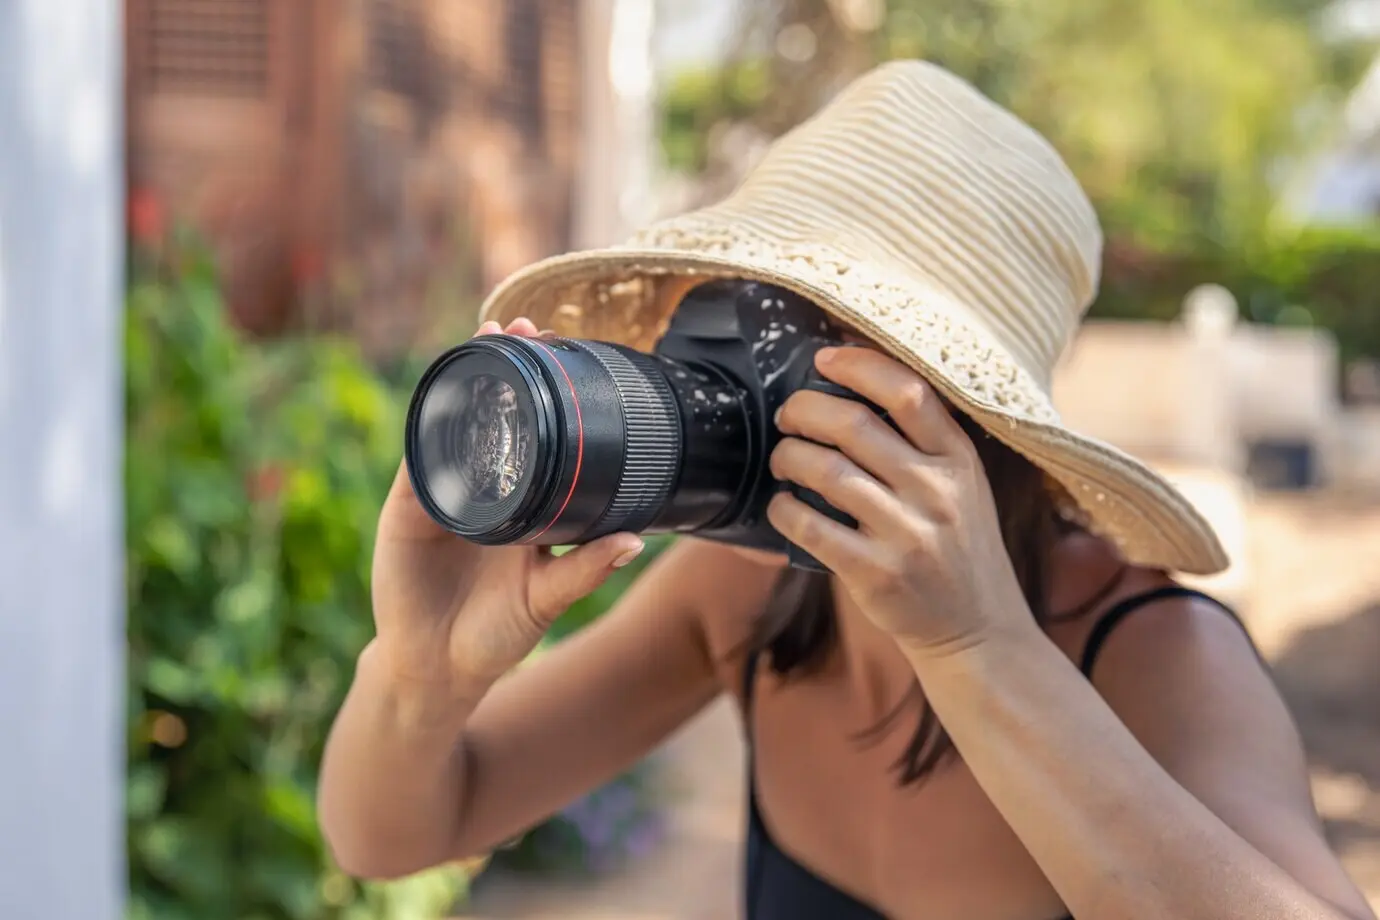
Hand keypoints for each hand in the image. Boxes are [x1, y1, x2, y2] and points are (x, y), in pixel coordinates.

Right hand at [370, 317, 645, 690]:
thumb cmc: (496, 633)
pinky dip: (430, 425)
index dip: (548, 395)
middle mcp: (483, 487)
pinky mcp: (409, 507)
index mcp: (522, 503)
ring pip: (454, 423)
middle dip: (507, 367)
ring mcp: (443, 492)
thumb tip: (634, 540)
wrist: (439, 669)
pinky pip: (419, 458)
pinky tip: (445, 394)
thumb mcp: (548, 598)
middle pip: (493, 414)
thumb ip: (586, 569)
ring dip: (467, 378)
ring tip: (486, 336)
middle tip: (526, 325)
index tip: (566, 352)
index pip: (536, 435)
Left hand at [766, 346, 1033, 659]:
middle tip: (787, 416)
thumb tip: (851, 392)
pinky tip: (781, 505)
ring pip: (827, 472)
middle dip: (805, 410)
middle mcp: (937, 492)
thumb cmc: (957, 548)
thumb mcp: (963, 486)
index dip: (857, 366)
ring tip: (783, 459)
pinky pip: (812, 528)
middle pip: (854, 425)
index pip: (908, 392)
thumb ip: (922, 444)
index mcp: (959, 459)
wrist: (976, 628)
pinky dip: (784, 510)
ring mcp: (908, 535)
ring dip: (789, 457)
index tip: (823, 359)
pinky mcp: (877, 574)